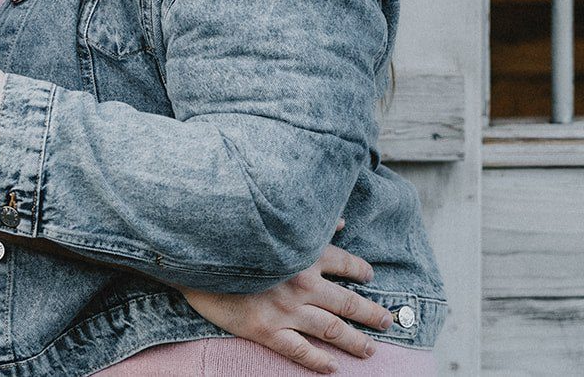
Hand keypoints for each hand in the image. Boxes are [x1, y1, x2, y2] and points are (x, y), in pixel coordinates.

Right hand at [180, 231, 394, 374]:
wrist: (195, 256)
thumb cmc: (233, 236)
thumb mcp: (271, 225)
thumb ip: (309, 225)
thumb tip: (341, 221)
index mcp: (304, 255)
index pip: (345, 263)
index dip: (361, 271)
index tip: (370, 276)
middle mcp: (302, 283)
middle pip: (347, 302)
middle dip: (371, 314)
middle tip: (387, 322)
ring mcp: (286, 310)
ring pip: (332, 329)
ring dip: (355, 341)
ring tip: (369, 350)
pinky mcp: (266, 330)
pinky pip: (300, 351)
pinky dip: (319, 361)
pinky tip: (333, 368)